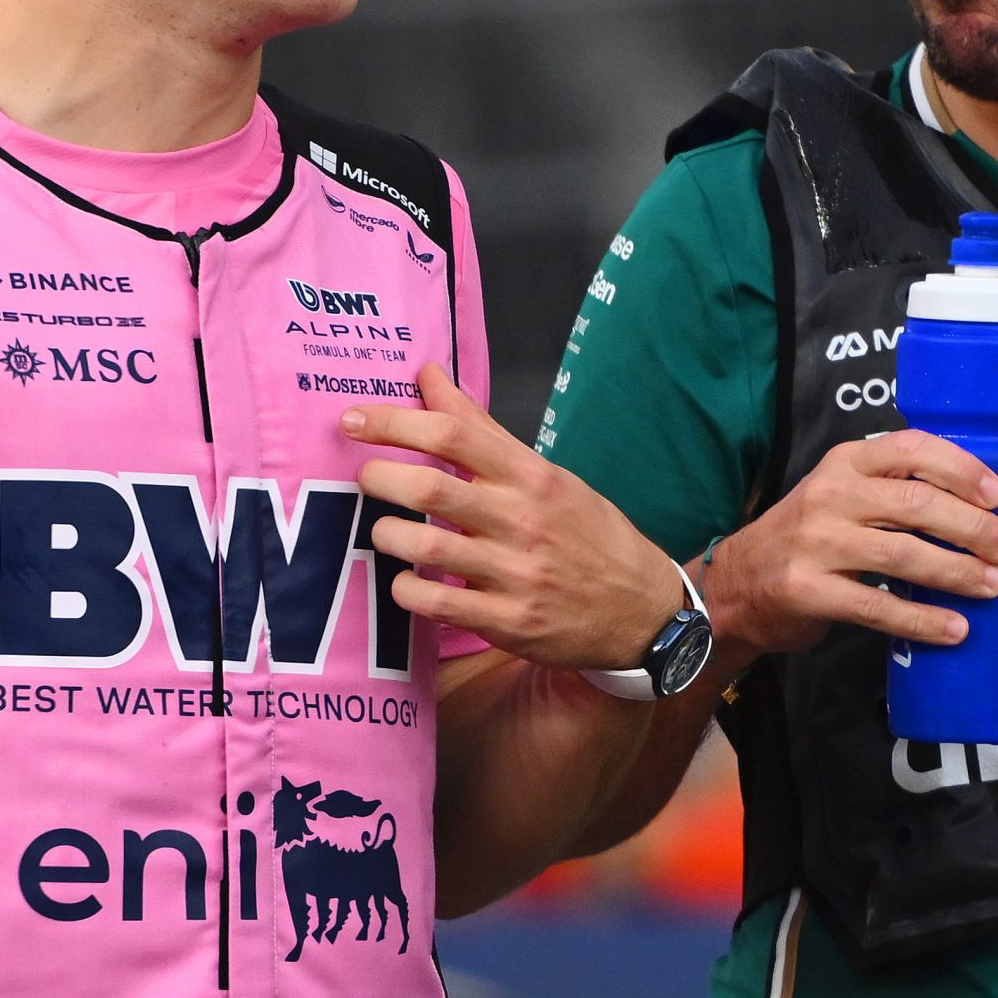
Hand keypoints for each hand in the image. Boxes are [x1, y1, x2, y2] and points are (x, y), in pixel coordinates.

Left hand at [341, 364, 683, 670]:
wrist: (644, 611)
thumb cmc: (588, 534)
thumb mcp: (546, 475)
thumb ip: (482, 429)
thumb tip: (428, 376)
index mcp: (531, 476)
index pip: (454, 433)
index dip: (394, 421)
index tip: (354, 419)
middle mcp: (522, 519)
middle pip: (430, 486)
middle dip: (379, 478)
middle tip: (363, 478)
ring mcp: (515, 573)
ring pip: (425, 546)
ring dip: (387, 536)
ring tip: (383, 533)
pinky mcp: (509, 622)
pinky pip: (437, 604)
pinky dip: (407, 590)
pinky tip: (405, 582)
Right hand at [703, 428, 997, 659]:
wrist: (736, 585)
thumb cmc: (805, 538)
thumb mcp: (838, 494)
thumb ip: (890, 491)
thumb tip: (976, 510)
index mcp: (845, 463)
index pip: (911, 449)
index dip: (961, 469)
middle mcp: (830, 495)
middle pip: (917, 503)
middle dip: (974, 528)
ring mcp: (816, 543)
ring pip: (903, 554)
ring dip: (958, 572)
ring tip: (993, 586)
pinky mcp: (808, 589)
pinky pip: (877, 605)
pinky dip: (922, 620)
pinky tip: (954, 628)